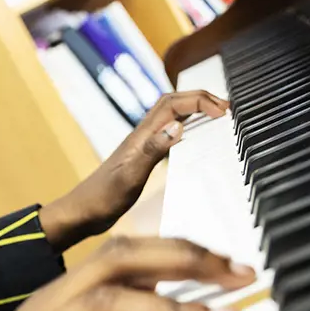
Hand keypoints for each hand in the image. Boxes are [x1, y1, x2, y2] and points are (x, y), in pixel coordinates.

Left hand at [40, 90, 229, 251]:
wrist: (83, 213)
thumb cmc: (103, 198)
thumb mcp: (130, 177)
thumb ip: (153, 150)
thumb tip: (178, 125)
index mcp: (141, 135)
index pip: (173, 104)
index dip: (199, 101)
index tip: (223, 111)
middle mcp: (142, 135)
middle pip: (173, 102)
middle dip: (200, 97)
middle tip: (226, 107)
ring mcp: (142, 145)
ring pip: (170, 114)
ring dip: (193, 108)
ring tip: (217, 114)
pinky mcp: (142, 156)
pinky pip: (167, 131)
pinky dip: (185, 125)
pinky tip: (194, 136)